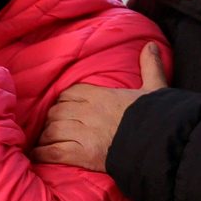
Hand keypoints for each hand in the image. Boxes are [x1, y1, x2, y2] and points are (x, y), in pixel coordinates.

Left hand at [33, 42, 168, 170]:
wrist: (160, 144)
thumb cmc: (157, 117)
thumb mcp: (155, 88)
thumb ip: (150, 66)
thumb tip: (150, 45)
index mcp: (101, 95)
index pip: (69, 93)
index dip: (64, 101)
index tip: (65, 108)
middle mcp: (88, 111)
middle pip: (57, 111)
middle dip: (53, 119)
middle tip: (54, 127)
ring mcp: (84, 133)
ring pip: (52, 129)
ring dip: (47, 136)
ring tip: (46, 142)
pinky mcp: (82, 154)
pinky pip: (53, 151)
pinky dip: (43, 153)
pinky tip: (40, 154)